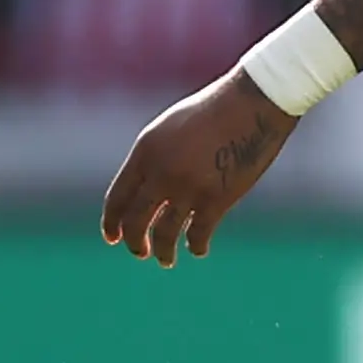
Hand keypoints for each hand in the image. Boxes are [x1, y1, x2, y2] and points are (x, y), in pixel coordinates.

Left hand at [98, 69, 295, 266]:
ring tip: (166, 259)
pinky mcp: (216, 200)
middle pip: (135, 222)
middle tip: (140, 252)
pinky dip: (195, 246)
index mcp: (146, 151)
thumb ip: (154, 158)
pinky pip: (197, 235)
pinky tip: (198, 248)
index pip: (117, 198)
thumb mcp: (171, 129)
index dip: (111, 223)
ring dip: (163, 252)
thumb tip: (145, 192)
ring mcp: (188, 188)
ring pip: (164, 236)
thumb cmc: (213, 111)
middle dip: (134, 244)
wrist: (252, 103)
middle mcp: (161, 172)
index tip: (113, 238)